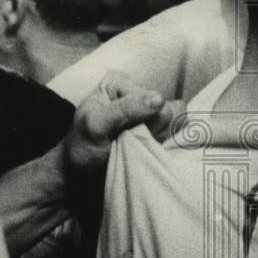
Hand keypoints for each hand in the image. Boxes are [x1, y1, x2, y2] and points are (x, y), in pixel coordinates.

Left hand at [65, 71, 184, 177]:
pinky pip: (178, 134)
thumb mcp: (96, 125)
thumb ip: (125, 110)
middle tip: (127, 141)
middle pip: (169, 110)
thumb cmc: (82, 147)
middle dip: (150, 131)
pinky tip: (145, 150)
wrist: (79, 173)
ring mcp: (149, 114)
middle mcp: (138, 94)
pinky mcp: (157, 130)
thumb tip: (159, 99)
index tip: (122, 133)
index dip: (144, 120)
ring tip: (135, 146)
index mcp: (121, 84)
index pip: (154, 98)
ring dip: (157, 139)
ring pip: (177, 123)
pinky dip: (165, 145)